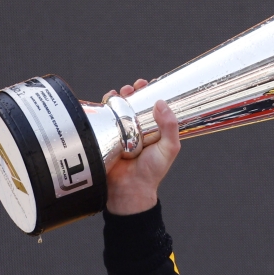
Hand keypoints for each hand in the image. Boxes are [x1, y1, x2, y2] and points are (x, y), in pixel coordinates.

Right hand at [103, 79, 180, 214]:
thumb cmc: (151, 172)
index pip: (152, 106)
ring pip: (118, 107)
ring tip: (122, 92)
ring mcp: (120, 131)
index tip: (150, 84)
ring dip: (119, 95)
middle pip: (134, 103)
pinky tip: (108, 100)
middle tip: (135, 87)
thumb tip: (161, 103)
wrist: (128, 189)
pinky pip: (103, 116)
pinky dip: (104, 105)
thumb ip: (170, 127)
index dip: (151, 93)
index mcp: (153, 130)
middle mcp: (137, 128)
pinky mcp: (105, 135)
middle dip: (133, 91)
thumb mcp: (169, 148)